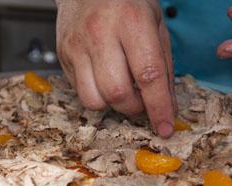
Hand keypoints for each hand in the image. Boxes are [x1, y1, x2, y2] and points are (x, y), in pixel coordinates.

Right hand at [56, 0, 175, 137]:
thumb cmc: (126, 3)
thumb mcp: (156, 25)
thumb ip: (163, 67)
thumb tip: (168, 106)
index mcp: (132, 22)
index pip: (148, 75)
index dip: (159, 107)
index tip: (165, 127)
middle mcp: (101, 34)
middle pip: (118, 93)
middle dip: (135, 107)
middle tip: (142, 99)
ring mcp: (77, 46)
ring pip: (95, 100)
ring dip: (114, 105)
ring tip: (122, 88)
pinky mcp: (63, 56)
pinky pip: (80, 93)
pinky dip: (97, 96)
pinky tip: (104, 80)